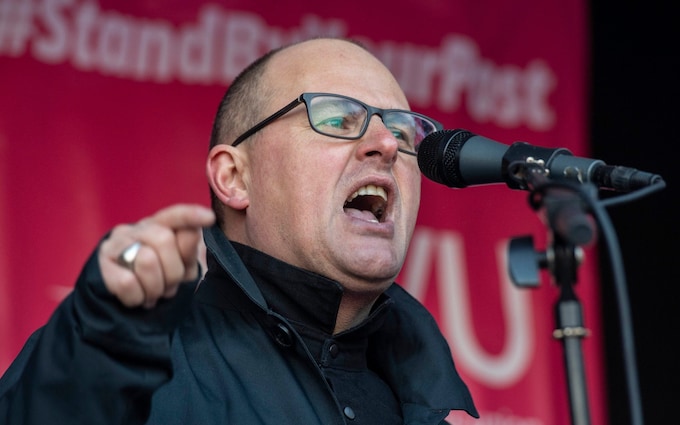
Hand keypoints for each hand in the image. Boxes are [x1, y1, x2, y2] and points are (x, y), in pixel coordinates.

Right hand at [99, 204, 215, 308]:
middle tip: (168, 287)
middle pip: (164, 240)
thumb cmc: (157, 280)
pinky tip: (137, 298)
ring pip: (146, 260)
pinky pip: (127, 282)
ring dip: (155, 287)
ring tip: (152, 293)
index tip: (210, 218)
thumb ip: (188, 249)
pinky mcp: (101, 266)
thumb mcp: (180, 266)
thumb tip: (191, 232)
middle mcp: (135, 230)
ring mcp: (115, 245)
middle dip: (173, 271)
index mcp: (159, 226)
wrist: (120, 303)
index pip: (175, 215)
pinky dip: (138, 297)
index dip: (191, 215)